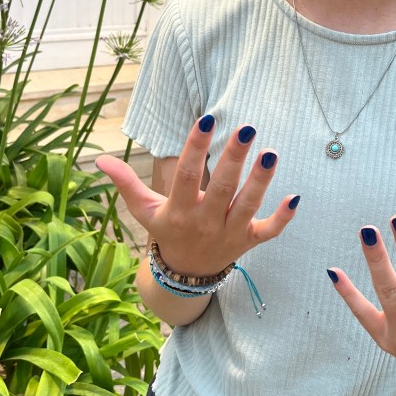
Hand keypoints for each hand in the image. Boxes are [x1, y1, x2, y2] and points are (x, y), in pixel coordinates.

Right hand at [95, 115, 298, 276]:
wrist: (184, 276)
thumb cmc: (166, 232)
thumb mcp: (143, 210)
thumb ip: (125, 183)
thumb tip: (99, 160)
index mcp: (179, 211)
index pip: (186, 176)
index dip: (195, 148)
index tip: (206, 119)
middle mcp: (206, 222)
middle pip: (222, 188)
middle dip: (234, 158)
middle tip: (247, 128)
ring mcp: (229, 233)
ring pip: (248, 206)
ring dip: (261, 181)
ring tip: (271, 152)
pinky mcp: (249, 242)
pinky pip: (269, 231)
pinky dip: (283, 217)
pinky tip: (295, 196)